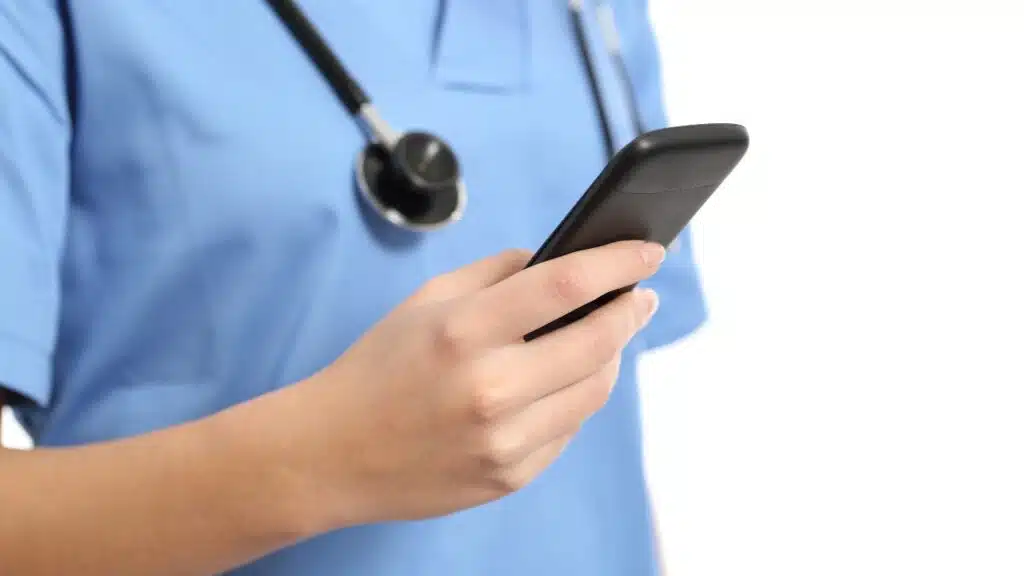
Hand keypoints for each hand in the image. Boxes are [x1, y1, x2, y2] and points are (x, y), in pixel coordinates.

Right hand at [282, 241, 663, 527]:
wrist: (332, 454)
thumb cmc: (378, 368)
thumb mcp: (427, 301)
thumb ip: (496, 274)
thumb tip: (557, 261)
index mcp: (464, 332)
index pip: (566, 285)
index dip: (618, 263)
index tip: (649, 252)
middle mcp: (491, 388)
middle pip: (598, 341)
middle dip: (630, 311)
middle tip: (639, 296)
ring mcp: (504, 440)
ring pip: (594, 390)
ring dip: (610, 356)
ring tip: (604, 334)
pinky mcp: (511, 476)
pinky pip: (568, 429)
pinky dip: (575, 397)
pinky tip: (562, 381)